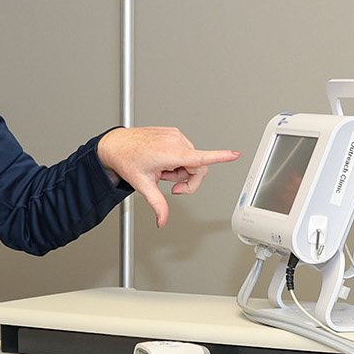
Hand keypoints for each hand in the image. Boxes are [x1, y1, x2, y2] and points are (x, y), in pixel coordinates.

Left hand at [96, 126, 239, 226]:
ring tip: (162, 170)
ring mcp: (175, 135)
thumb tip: (162, 220)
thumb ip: (157, 204)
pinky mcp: (174, 133)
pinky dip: (177, 161)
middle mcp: (176, 141)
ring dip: (181, 171)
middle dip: (188, 180)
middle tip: (170, 185)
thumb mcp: (143, 186)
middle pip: (198, 167)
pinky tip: (162, 162)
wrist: (117, 144)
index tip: (235, 154)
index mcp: (169, 153)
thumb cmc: (128, 160)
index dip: (220, 157)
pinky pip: (186, 152)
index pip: (200, 157)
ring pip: (192, 160)